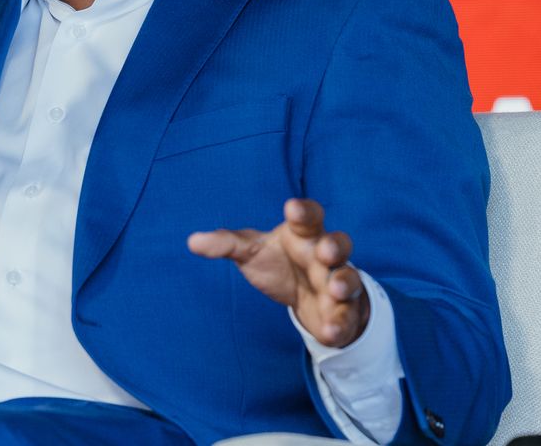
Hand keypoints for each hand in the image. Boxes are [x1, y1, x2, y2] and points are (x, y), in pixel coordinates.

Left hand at [187, 198, 369, 346]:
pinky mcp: (342, 312)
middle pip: (337, 244)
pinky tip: (330, 332)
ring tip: (334, 289)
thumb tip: (192, 241)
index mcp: (304, 234)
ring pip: (348, 278)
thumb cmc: (279, 262)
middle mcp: (325, 255)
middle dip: (333, 246)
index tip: (292, 208)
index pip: (309, 216)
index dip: (303, 212)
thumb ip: (227, 244)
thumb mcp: (251, 252)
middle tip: (325, 250)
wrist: (308, 295)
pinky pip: (346, 316)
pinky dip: (341, 324)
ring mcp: (338, 282)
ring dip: (344, 282)